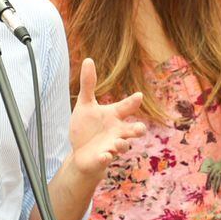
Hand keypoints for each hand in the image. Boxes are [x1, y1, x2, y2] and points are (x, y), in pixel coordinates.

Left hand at [67, 58, 146, 175]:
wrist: (80, 153)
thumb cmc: (86, 127)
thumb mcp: (85, 104)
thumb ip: (88, 84)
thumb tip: (88, 59)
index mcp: (114, 116)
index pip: (126, 107)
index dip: (133, 102)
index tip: (138, 96)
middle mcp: (118, 131)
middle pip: (134, 130)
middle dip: (138, 129)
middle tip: (140, 128)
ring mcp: (112, 146)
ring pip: (124, 146)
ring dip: (123, 145)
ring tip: (117, 143)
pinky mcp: (103, 158)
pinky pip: (107, 159)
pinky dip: (106, 157)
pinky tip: (103, 155)